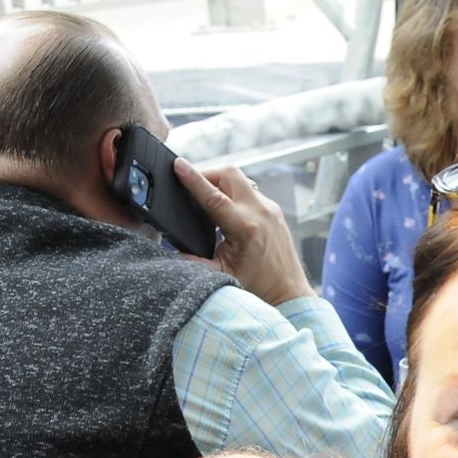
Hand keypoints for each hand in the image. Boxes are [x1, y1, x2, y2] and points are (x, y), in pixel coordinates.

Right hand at [172, 157, 313, 306]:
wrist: (289, 293)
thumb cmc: (258, 285)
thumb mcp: (220, 274)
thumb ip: (192, 260)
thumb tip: (169, 249)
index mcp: (245, 228)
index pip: (213, 195)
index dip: (193, 178)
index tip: (178, 165)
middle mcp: (261, 213)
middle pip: (229, 174)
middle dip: (207, 174)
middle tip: (192, 186)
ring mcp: (271, 209)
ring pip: (241, 179)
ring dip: (221, 182)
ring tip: (207, 198)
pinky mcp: (275, 210)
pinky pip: (250, 190)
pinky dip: (234, 193)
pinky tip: (225, 208)